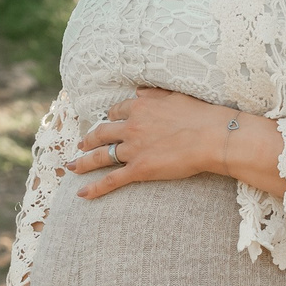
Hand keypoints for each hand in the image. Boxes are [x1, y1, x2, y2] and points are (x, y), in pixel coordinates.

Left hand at [71, 87, 229, 198]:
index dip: (111, 117)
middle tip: (82, 145)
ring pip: (101, 156)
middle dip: (89, 139)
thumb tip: (138, 92)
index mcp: (140, 107)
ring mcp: (133, 149)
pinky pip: (112, 180)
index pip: (116, 111)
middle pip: (102, 133)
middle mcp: (131, 127)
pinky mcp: (139, 169)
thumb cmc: (200, 116)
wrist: (212, 137)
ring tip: (73, 166)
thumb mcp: (174, 96)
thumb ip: (153, 94)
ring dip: (84, 162)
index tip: (109, 121)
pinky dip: (95, 188)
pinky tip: (82, 194)